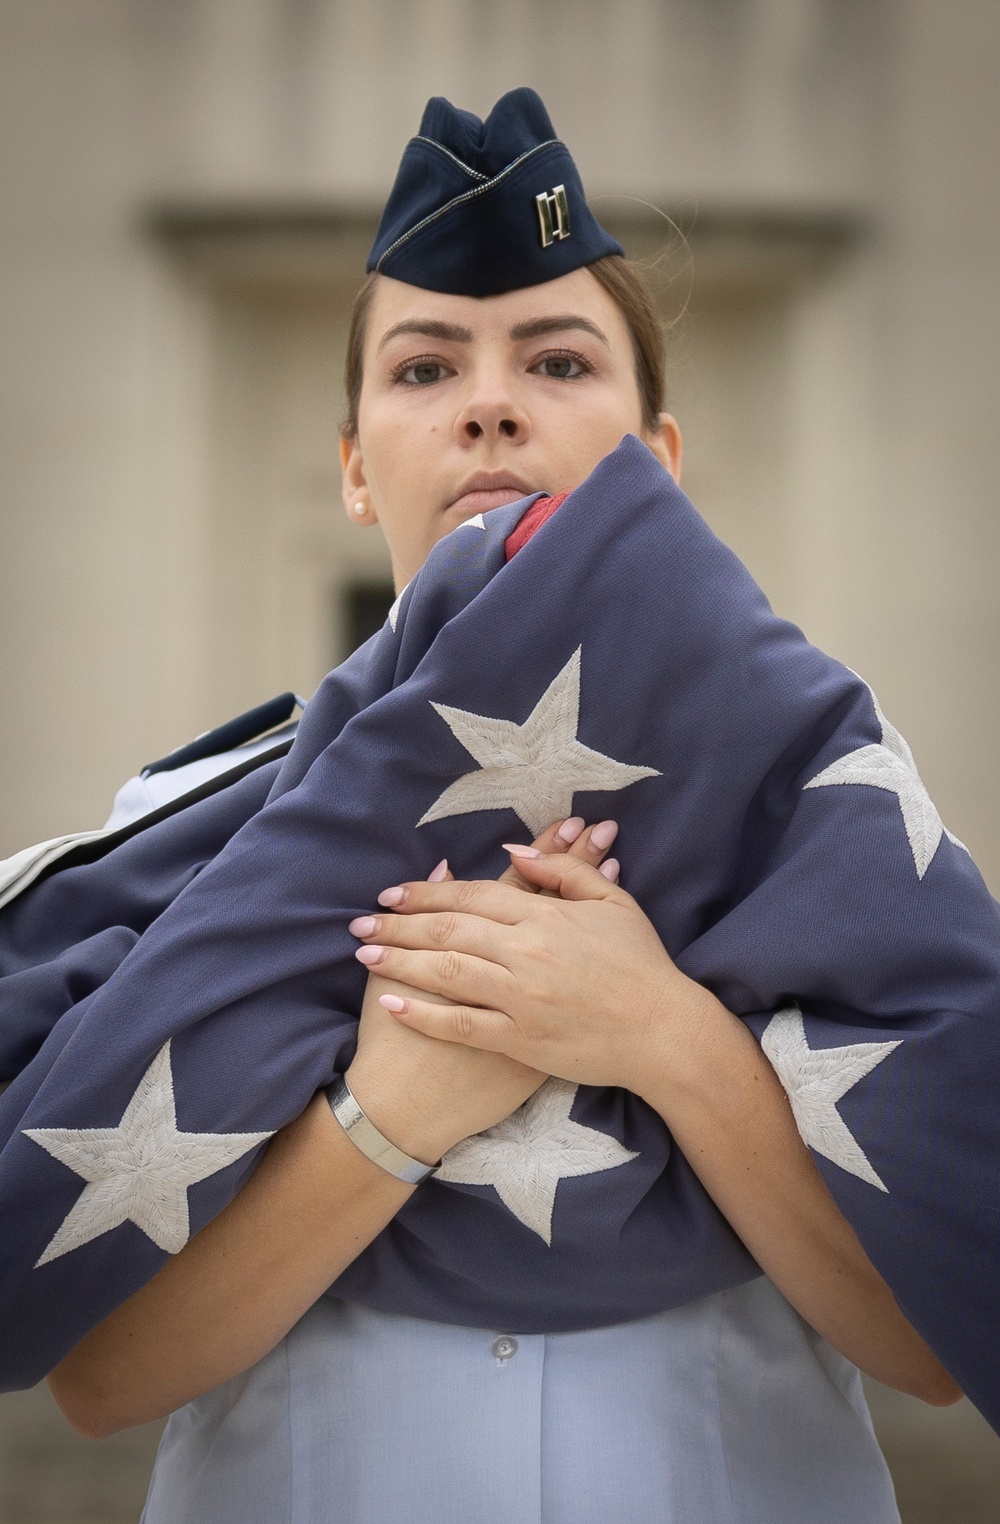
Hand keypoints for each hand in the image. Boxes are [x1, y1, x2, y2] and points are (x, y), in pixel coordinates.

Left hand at [345, 820, 620, 1160]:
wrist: (665, 1034)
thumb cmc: (642, 966)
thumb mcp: (613, 903)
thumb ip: (563, 870)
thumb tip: (514, 851)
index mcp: (544, 916)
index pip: (471, 896)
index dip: (427, 892)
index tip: (392, 893)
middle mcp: (524, 953)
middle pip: (446, 931)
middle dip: (398, 924)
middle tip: (360, 923)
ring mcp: (519, 999)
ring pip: (444, 972)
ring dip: (399, 961)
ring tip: (364, 954)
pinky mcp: (519, 1040)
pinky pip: (460, 1024)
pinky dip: (423, 1013)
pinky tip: (392, 1003)